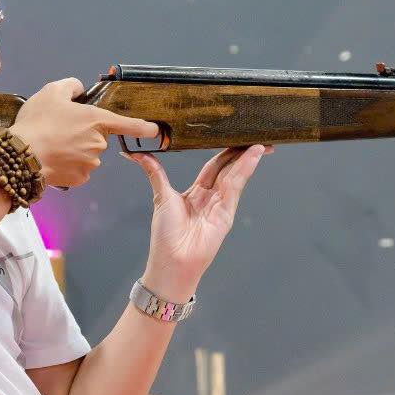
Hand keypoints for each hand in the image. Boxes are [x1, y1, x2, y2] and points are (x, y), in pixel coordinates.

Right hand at [10, 78, 158, 187]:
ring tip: (51, 143)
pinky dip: (68, 164)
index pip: (129, 125)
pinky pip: (78, 169)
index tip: (154, 130)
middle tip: (60, 129)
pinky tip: (52, 157)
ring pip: (87, 154)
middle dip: (84, 133)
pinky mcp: (79, 178)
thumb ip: (71, 86)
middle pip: (98, 137)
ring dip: (75, 149)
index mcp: (97, 121)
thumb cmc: (37, 123)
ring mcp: (90, 164)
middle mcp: (98, 144)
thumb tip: (79, 89)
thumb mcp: (51, 92)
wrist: (21, 156)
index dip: (144, 128)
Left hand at [124, 145, 272, 302]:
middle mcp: (210, 197)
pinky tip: (252, 157)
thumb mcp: (160, 196)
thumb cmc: (165, 235)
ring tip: (258, 143)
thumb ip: (155, 172)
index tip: (231, 136)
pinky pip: (235, 188)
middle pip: (228, 169)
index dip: (223, 151)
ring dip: (247, 159)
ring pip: (235, 176)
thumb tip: (136, 154)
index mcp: (196, 193)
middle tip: (252, 134)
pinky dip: (244, 171)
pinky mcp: (226, 213)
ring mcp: (220, 205)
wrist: (171, 260)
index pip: (213, 166)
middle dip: (240, 152)